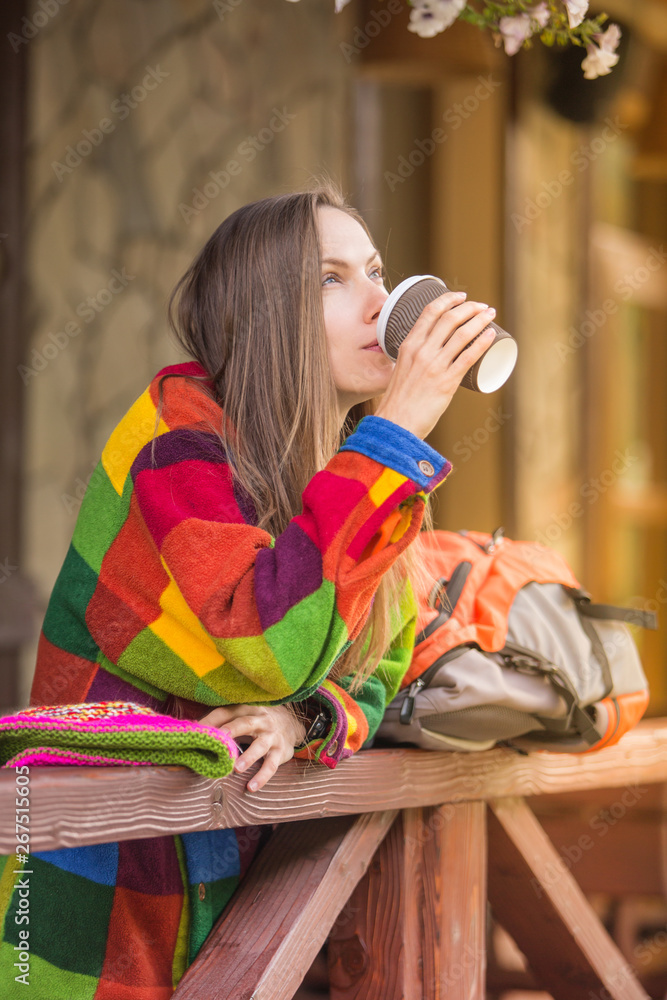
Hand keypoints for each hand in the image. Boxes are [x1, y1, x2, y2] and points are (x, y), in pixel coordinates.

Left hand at [198, 704, 306, 791]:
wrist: (292, 725)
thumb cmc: (256, 723)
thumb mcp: (242, 716)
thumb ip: (221, 722)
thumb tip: (192, 731)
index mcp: (246, 709)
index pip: (226, 712)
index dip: (210, 721)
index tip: (195, 731)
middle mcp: (260, 720)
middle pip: (245, 723)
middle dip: (232, 730)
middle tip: (219, 741)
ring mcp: (272, 736)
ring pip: (260, 745)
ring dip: (248, 756)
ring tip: (236, 768)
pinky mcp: (280, 751)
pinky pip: (271, 765)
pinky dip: (262, 776)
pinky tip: (251, 787)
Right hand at [374, 291, 496, 439]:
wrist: (395, 425)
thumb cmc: (399, 402)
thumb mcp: (401, 370)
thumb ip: (414, 360)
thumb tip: (431, 357)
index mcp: (408, 346)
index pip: (430, 312)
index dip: (448, 299)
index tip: (462, 296)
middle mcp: (421, 352)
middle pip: (450, 318)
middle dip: (470, 307)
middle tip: (482, 307)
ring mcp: (434, 366)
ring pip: (462, 334)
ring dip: (480, 320)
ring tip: (490, 316)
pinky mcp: (446, 382)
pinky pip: (468, 357)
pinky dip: (483, 342)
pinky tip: (492, 335)